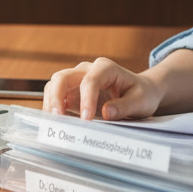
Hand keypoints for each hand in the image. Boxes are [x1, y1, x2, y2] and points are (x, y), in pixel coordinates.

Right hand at [43, 58, 163, 121]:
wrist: (140, 92)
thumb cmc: (141, 94)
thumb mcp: (141, 101)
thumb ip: (125, 106)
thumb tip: (106, 112)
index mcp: (106, 68)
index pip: (90, 81)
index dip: (86, 100)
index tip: (87, 119)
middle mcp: (87, 70)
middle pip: (63, 77)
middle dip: (57, 97)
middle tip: (58, 117)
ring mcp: (77, 80)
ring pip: (54, 85)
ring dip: (51, 103)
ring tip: (54, 122)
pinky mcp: (72, 93)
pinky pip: (56, 97)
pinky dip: (53, 109)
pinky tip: (56, 123)